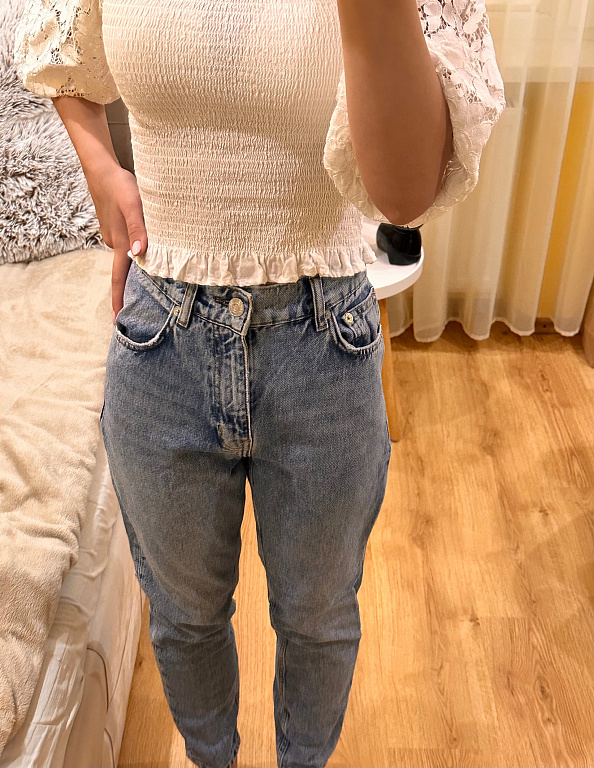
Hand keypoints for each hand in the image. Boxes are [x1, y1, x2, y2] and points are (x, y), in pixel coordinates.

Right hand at [86, 165, 147, 322]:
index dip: (118, 299)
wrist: (101, 169)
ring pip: (127, 256)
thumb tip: (139, 254)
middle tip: (140, 307)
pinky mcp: (115, 227)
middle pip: (125, 271)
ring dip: (137, 265)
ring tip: (153, 275)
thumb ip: (138, 229)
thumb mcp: (134, 206)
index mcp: (119, 243)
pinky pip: (127, 244)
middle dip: (131, 288)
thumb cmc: (120, 186)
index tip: (115, 320)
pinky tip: (145, 246)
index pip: (119, 278)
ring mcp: (113, 235)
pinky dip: (136, 249)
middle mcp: (115, 243)